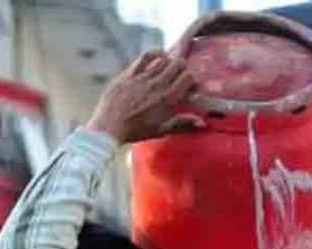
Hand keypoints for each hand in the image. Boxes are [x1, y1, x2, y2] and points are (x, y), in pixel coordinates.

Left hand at [87, 50, 203, 143]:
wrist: (109, 127)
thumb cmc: (136, 131)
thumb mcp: (161, 130)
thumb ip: (182, 124)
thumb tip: (203, 123)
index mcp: (167, 99)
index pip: (189, 78)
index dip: (193, 80)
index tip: (190, 88)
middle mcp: (157, 85)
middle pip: (178, 65)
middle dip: (183, 69)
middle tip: (180, 77)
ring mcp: (142, 77)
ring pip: (164, 60)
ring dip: (169, 63)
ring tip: (169, 70)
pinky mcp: (130, 73)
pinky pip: (145, 56)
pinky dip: (155, 53)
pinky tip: (158, 57)